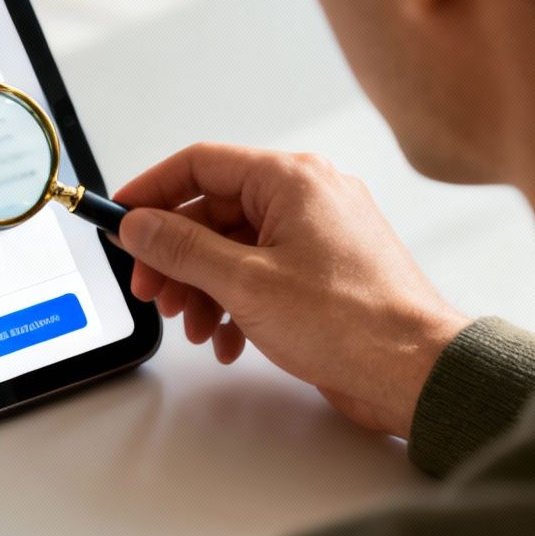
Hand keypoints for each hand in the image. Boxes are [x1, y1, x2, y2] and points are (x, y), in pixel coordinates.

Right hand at [115, 144, 470, 436]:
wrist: (415, 371)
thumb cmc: (353, 322)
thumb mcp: (245, 282)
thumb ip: (183, 249)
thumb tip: (139, 224)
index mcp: (292, 179)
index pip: (201, 164)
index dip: (152, 191)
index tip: (120, 220)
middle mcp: (308, 197)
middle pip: (214, 212)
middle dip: (176, 257)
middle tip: (153, 292)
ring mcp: (319, 235)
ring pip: (235, 249)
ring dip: (204, 289)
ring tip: (196, 328)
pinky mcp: (325, 273)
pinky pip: (263, 275)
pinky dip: (237, 305)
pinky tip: (230, 342)